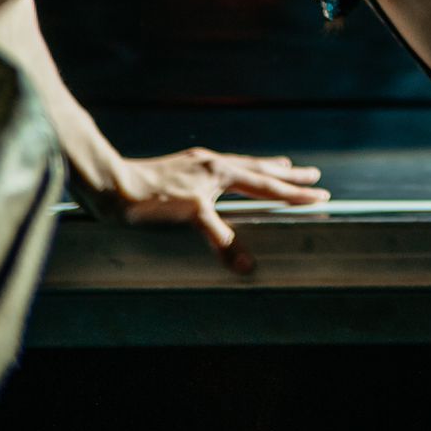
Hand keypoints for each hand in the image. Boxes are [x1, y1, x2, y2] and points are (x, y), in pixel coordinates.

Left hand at [105, 149, 328, 269]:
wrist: (109, 184)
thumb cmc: (148, 201)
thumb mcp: (189, 219)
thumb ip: (221, 240)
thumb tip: (248, 268)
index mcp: (219, 171)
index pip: (265, 184)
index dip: (293, 193)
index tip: (320, 194)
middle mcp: (212, 163)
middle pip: (258, 168)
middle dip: (287, 175)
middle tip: (314, 175)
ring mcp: (196, 163)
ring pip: (239, 165)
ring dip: (263, 169)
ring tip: (281, 167)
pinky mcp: (181, 168)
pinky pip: (220, 168)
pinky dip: (236, 172)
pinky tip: (226, 176)